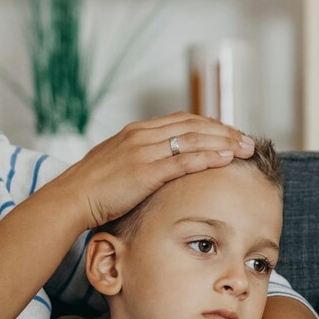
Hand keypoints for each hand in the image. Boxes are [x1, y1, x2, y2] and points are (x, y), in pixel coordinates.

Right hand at [60, 113, 255, 229]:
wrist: (70, 198)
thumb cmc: (92, 189)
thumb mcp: (117, 164)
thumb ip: (138, 159)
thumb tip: (157, 166)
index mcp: (136, 131)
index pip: (183, 120)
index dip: (210, 126)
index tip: (230, 134)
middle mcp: (142, 135)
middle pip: (194, 125)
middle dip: (224, 131)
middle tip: (248, 140)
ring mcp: (143, 151)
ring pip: (194, 139)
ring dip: (224, 142)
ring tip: (246, 148)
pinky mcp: (145, 171)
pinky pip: (184, 161)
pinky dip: (208, 157)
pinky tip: (227, 158)